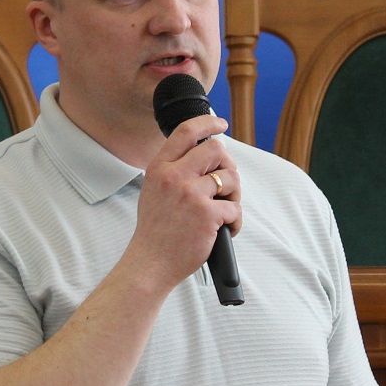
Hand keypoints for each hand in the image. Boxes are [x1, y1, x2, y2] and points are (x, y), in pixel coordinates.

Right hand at [122, 116, 241, 294]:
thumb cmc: (155, 231)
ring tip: (225, 211)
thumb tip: (207, 157)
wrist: (150, 262)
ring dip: (234, 195)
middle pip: (216, 149)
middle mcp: (174, 176)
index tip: (220, 123)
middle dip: (227, 165)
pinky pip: (235, 208)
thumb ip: (174, 171)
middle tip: (226, 184)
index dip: (207, 123)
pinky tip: (225, 230)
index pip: (186, 131)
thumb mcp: (154, 190)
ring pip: (230, 177)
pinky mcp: (207, 214)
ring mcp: (191, 194)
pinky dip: (235, 221)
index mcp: (160, 168)